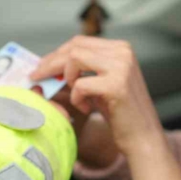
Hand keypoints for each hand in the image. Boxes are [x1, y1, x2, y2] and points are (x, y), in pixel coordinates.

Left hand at [30, 36, 163, 156]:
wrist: (143, 137)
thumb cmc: (121, 113)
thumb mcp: (102, 83)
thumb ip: (84, 70)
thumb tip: (50, 64)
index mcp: (121, 48)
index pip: (80, 42)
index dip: (57, 54)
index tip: (42, 68)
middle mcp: (123, 52)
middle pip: (74, 47)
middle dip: (51, 63)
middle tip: (37, 78)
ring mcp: (121, 67)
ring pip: (74, 60)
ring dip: (67, 80)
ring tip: (77, 97)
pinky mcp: (116, 85)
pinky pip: (80, 85)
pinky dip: (77, 98)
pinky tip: (88, 109)